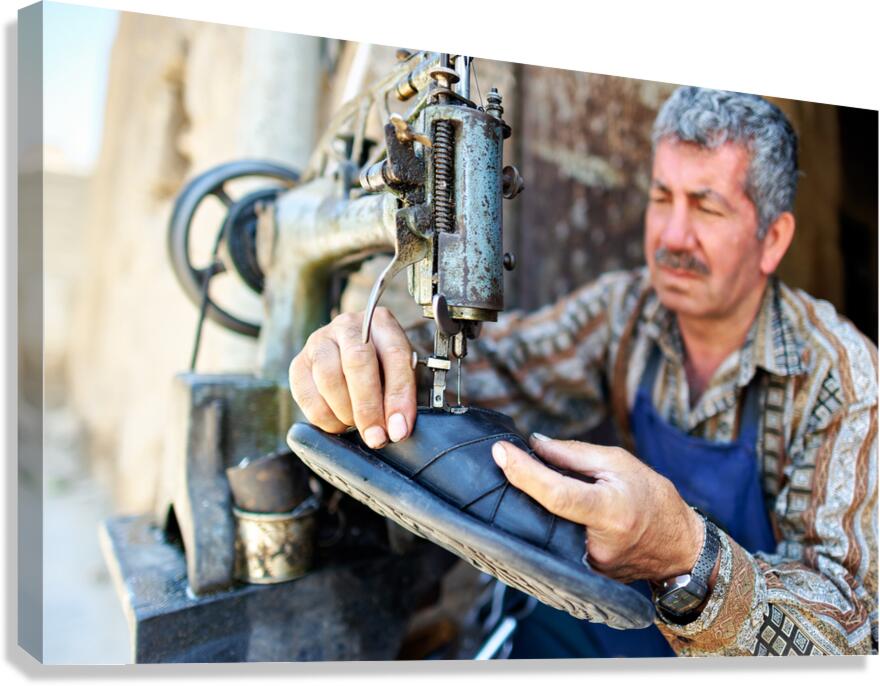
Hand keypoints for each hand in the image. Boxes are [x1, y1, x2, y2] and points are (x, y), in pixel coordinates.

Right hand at [288, 307, 416, 448]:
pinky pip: (307, 395)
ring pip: (329, 377)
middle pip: (357, 361)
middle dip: (368, 407)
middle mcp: (348, 325)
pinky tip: (339, 422)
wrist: (352, 358)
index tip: (399, 429)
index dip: (398, 396)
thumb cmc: (382, 368)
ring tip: (357, 425)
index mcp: (381, 322)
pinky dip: (325, 417)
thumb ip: (401, 396)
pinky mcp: (299, 364)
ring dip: (345, 412)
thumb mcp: (401, 374)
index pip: (394, 355)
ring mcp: (319, 341)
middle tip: (376, 437)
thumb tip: (396, 430)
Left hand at [491, 435, 703, 583]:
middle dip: (520, 486)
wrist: (678, 547)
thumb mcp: (619, 463)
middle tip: (508, 462)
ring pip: (544, 532)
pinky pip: (553, 545)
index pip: (556, 493)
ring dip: (530, 507)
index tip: (500, 451)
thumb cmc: (652, 498)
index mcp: (609, 511)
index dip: (524, 472)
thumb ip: (573, 454)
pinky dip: (544, 524)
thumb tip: (533, 444)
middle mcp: (596, 545)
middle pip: (542, 514)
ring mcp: (588, 566)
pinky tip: (540, 510)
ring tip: (527, 484)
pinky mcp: (582, 575)